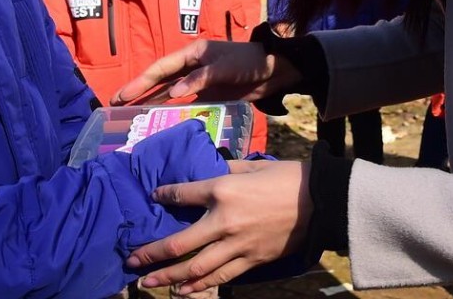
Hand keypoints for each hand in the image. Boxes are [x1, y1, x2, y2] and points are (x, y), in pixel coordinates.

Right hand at [110, 40, 302, 105]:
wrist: (273, 70)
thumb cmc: (248, 62)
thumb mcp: (223, 68)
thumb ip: (198, 80)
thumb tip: (172, 94)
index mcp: (191, 54)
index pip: (160, 69)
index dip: (140, 82)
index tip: (122, 95)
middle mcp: (191, 67)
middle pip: (159, 81)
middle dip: (137, 92)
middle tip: (115, 106)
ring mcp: (198, 81)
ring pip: (168, 93)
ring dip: (149, 102)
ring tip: (129, 114)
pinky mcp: (208, 94)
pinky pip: (183, 103)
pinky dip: (170, 110)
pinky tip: (158, 119)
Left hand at [127, 160, 311, 291]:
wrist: (321, 202)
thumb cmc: (288, 177)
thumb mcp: (253, 165)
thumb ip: (226, 170)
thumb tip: (208, 173)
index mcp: (223, 190)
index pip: (182, 195)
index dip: (164, 196)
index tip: (154, 197)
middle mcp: (224, 221)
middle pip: (179, 243)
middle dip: (152, 253)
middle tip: (131, 260)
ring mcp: (238, 245)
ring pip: (196, 267)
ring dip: (169, 277)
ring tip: (148, 283)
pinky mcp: (252, 260)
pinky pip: (221, 277)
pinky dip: (200, 286)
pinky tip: (184, 291)